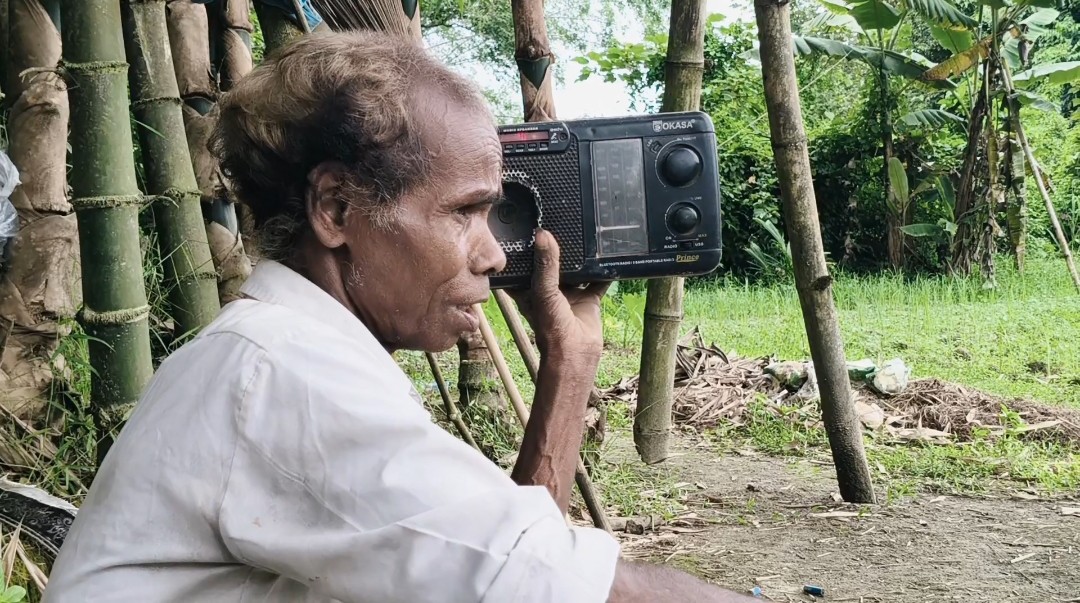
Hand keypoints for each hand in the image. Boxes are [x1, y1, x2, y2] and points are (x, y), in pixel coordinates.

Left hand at [507, 229, 611, 358]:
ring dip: (580, 256)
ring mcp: (569, 293)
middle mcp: (548, 289)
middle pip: (551, 262)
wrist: (576, 352)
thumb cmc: (551, 327)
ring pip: (575, 269)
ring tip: (584, 232)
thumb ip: (546, 263)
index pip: (524, 263)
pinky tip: (608, 255)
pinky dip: (603, 270)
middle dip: (556, 247)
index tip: (527, 224)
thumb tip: (543, 235)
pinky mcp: (588, 298)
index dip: (524, 247)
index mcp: (529, 288)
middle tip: (560, 221)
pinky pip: (597, 280)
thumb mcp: (544, 291)